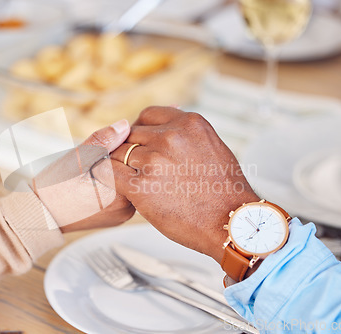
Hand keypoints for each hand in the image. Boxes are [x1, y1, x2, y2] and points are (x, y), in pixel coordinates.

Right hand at [32, 120, 135, 232]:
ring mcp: (122, 215)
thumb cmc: (54, 189)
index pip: (130, 159)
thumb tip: (124, 125)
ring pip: (124, 181)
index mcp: (122, 195)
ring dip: (111, 171)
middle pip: (129, 171)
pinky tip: (90, 186)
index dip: (112, 148)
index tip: (92, 156)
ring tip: (86, 177)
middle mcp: (127, 209)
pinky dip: (109, 184)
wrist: (41, 216)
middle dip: (113, 160)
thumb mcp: (76, 160)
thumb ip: (102, 141)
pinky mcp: (115, 217)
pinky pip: (118, 193)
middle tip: (87, 167)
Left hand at [96, 107, 258, 262]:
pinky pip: (109, 172)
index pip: (148, 115)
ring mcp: (154, 160)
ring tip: (128, 179)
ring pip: (118, 153)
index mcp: (189, 124)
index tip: (140, 142)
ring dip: (120, 166)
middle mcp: (170, 137)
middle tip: (135, 167)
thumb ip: (187, 136)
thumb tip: (168, 131)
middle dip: (130, 150)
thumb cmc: (224, 193)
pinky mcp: (141, 186)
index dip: (140, 130)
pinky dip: (108, 178)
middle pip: (131, 135)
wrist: (232, 224)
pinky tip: (115, 186)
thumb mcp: (212, 148)